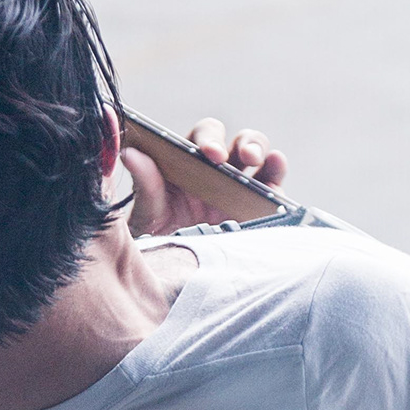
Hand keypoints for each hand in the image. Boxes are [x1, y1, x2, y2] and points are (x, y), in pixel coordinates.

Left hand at [124, 116, 287, 233]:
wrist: (172, 272)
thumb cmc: (156, 236)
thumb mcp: (147, 212)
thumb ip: (144, 183)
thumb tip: (131, 154)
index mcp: (190, 161)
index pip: (204, 136)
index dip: (211, 138)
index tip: (210, 154)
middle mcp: (218, 170)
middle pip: (238, 142)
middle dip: (245, 143)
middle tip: (245, 157)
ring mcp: (240, 188)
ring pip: (261, 158)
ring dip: (263, 153)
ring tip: (262, 162)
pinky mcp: (258, 210)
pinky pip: (274, 191)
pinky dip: (278, 181)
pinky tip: (277, 181)